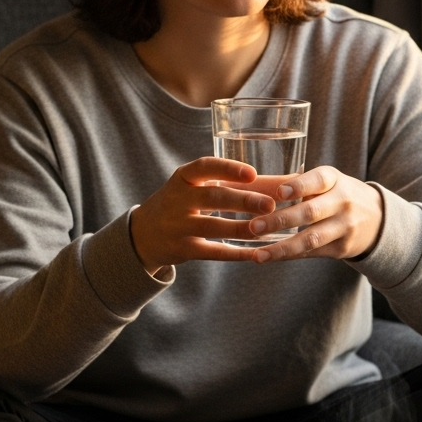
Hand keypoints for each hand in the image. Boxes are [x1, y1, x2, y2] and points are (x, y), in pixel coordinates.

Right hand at [129, 157, 276, 272]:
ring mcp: (177, 226)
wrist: (143, 233)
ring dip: (240, 228)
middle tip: (269, 204)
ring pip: (211, 226)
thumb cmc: (181, 203)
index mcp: (183, 178)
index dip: (228, 169)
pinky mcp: (182, 249)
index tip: (253, 173)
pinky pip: (211, 252)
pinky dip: (234, 253)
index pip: (204, 167)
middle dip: (242, 200)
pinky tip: (255, 253)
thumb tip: (278, 182)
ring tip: (265, 228)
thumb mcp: (193, 186)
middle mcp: (177, 199)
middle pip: (212, 197)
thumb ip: (227, 182)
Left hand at [231, 166, 383, 262]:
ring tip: (258, 254)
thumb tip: (246, 183)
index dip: (299, 186)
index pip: (318, 181)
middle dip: (281, 220)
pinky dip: (289, 256)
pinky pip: (312, 253)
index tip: (280, 192)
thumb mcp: (322, 182)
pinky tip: (268, 258)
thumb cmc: (335, 194)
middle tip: (254, 226)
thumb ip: (289, 183)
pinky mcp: (341, 248)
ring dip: (282, 247)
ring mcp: (344, 227)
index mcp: (334, 179)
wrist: (377, 219)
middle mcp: (342, 202)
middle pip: (311, 212)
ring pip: (311, 238)